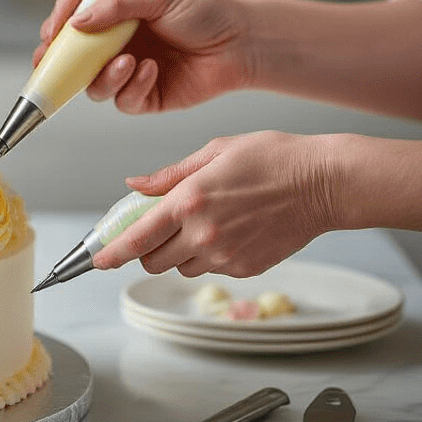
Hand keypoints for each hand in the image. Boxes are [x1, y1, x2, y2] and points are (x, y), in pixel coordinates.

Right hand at [34, 0, 256, 113]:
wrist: (242, 43)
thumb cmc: (205, 11)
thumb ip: (117, 5)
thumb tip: (76, 23)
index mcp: (116, 10)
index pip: (74, 12)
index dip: (58, 21)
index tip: (53, 32)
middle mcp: (116, 41)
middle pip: (71, 55)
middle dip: (58, 63)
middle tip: (54, 64)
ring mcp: (127, 70)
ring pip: (92, 84)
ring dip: (102, 76)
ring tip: (126, 62)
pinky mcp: (143, 95)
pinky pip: (123, 101)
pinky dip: (133, 87)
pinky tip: (152, 72)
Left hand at [92, 131, 342, 277]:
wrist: (325, 183)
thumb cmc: (273, 158)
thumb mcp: (215, 152)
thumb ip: (169, 175)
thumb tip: (133, 185)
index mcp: (189, 201)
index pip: (137, 238)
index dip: (111, 253)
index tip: (97, 260)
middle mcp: (203, 234)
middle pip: (152, 261)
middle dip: (147, 249)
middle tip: (158, 228)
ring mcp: (225, 255)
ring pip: (180, 268)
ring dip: (178, 253)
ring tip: (203, 223)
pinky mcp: (245, 268)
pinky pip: (211, 269)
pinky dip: (208, 256)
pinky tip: (229, 231)